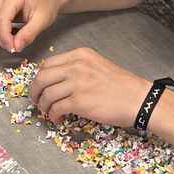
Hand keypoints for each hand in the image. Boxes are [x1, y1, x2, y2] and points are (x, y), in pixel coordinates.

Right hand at [0, 0, 67, 53]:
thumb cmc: (47, 4)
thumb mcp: (42, 20)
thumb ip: (29, 34)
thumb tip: (16, 47)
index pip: (2, 19)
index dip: (5, 37)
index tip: (13, 49)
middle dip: (3, 39)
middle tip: (16, 47)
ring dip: (2, 36)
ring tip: (17, 38)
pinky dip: (2, 32)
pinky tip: (14, 32)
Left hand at [28, 47, 151, 126]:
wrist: (138, 99)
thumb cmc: (121, 86)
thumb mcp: (97, 66)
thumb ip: (77, 68)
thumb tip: (55, 80)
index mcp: (80, 55)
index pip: (48, 63)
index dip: (40, 77)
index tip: (40, 86)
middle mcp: (76, 66)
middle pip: (42, 77)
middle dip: (34, 91)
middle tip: (36, 100)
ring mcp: (77, 83)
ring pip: (46, 94)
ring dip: (44, 106)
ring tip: (49, 111)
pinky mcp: (78, 101)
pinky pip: (55, 108)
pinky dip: (53, 115)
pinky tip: (58, 118)